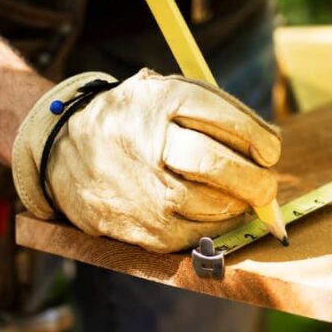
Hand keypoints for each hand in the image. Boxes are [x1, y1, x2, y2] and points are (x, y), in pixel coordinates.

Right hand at [13, 69, 280, 252]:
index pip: (230, 121)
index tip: (270, 149)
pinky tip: (214, 214)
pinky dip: (217, 227)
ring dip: (239, 205)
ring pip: (217, 206)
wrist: (62, 152)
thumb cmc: (131, 121)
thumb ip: (212, 111)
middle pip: (225, 168)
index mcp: (161, 102)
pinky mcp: (144, 228)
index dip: (262, 139)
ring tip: (238, 197)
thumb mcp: (161, 94)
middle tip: (266, 184)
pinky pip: (199, 236)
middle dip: (260, 181)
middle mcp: (152, 145)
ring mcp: (147, 190)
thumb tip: (269, 148)